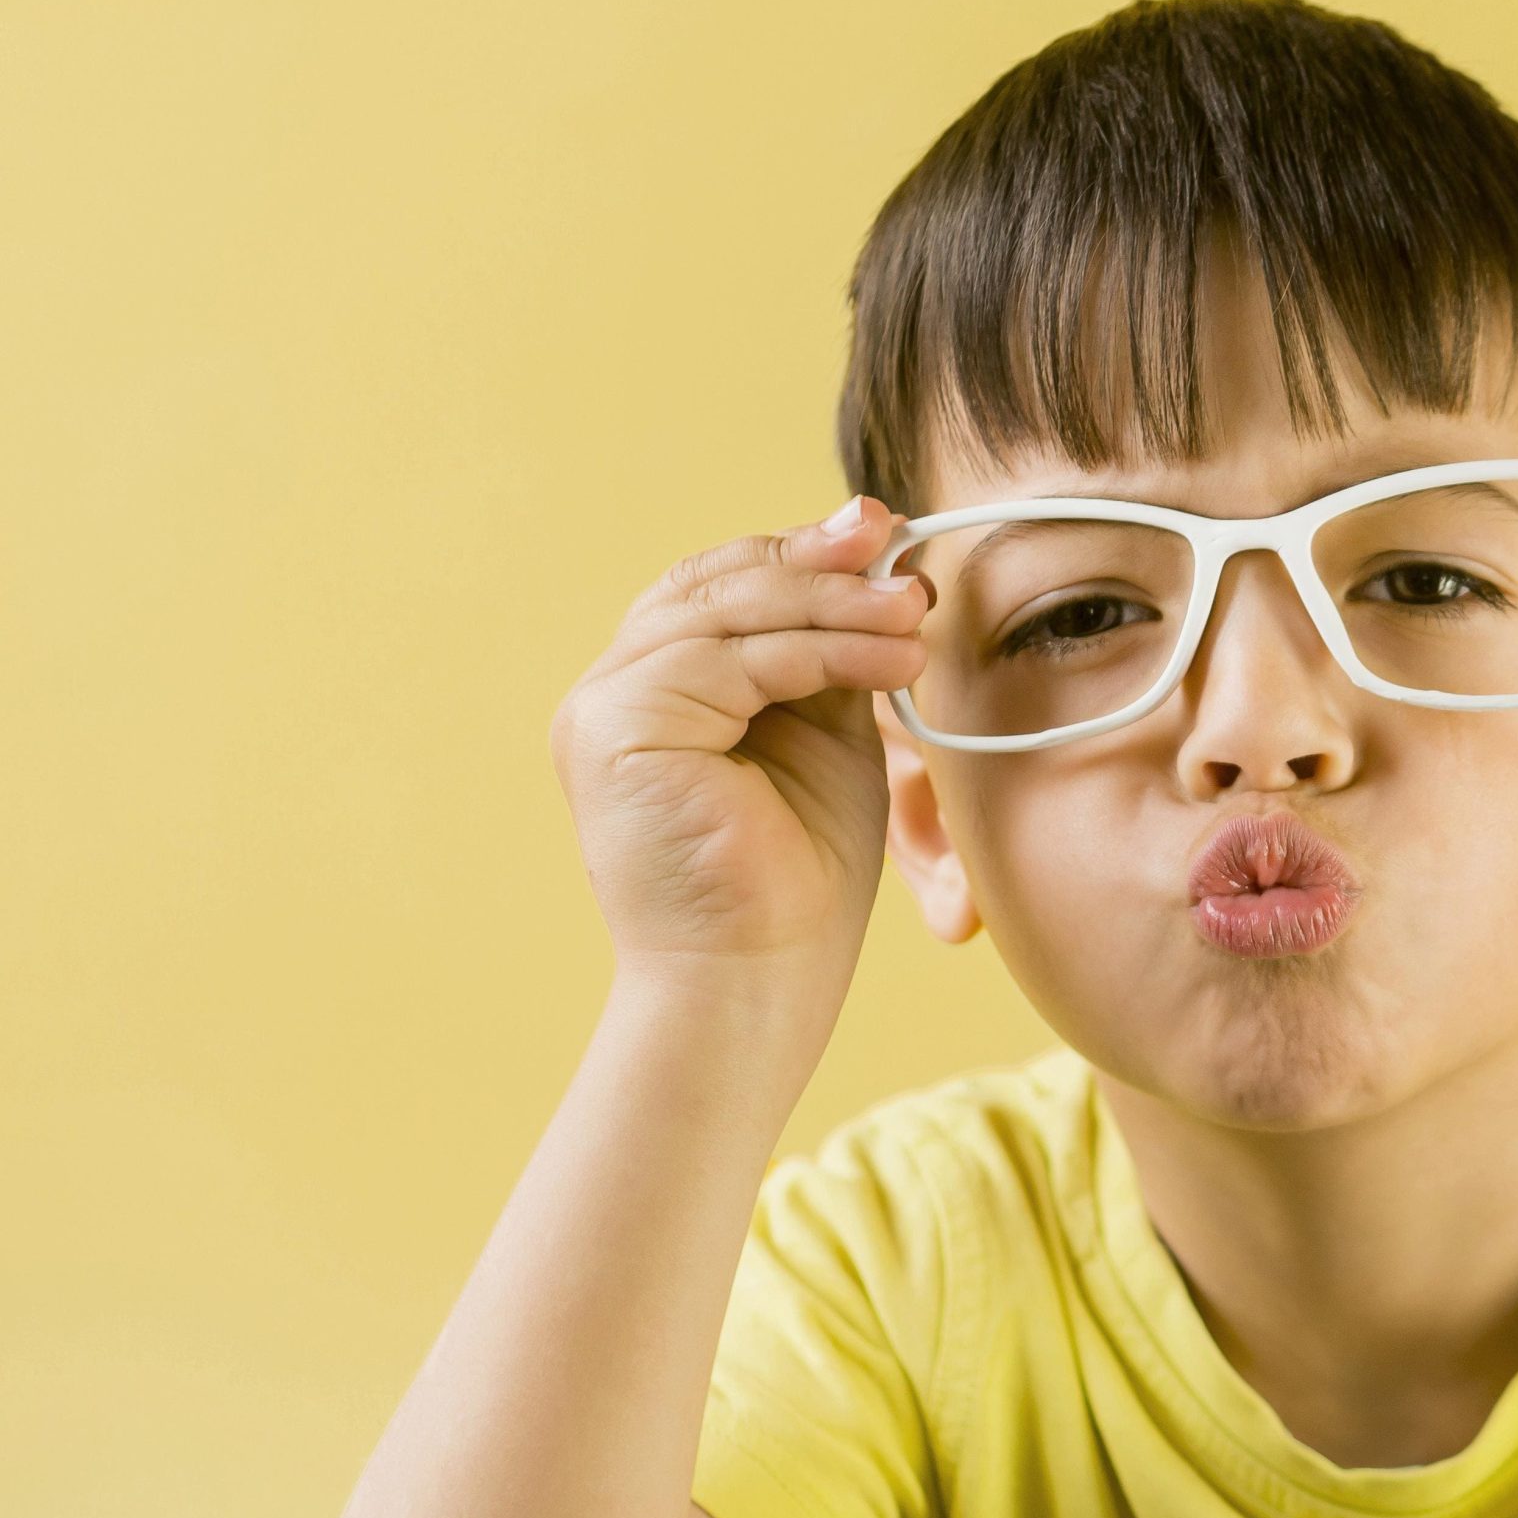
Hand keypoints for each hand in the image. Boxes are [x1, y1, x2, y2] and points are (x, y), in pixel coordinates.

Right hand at [550, 498, 931, 998]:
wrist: (757, 984)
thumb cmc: (798, 881)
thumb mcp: (827, 738)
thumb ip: (834, 656)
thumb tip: (885, 571)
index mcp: (658, 689)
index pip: (723, 588)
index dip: (802, 552)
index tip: (887, 533)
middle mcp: (615, 690)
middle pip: (717, 584)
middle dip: (816, 558)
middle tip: (897, 542)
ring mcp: (604, 707)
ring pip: (727, 613)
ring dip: (834, 604)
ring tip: (914, 613)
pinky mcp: (614, 729)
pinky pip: (729, 660)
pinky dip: (819, 650)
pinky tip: (892, 659)